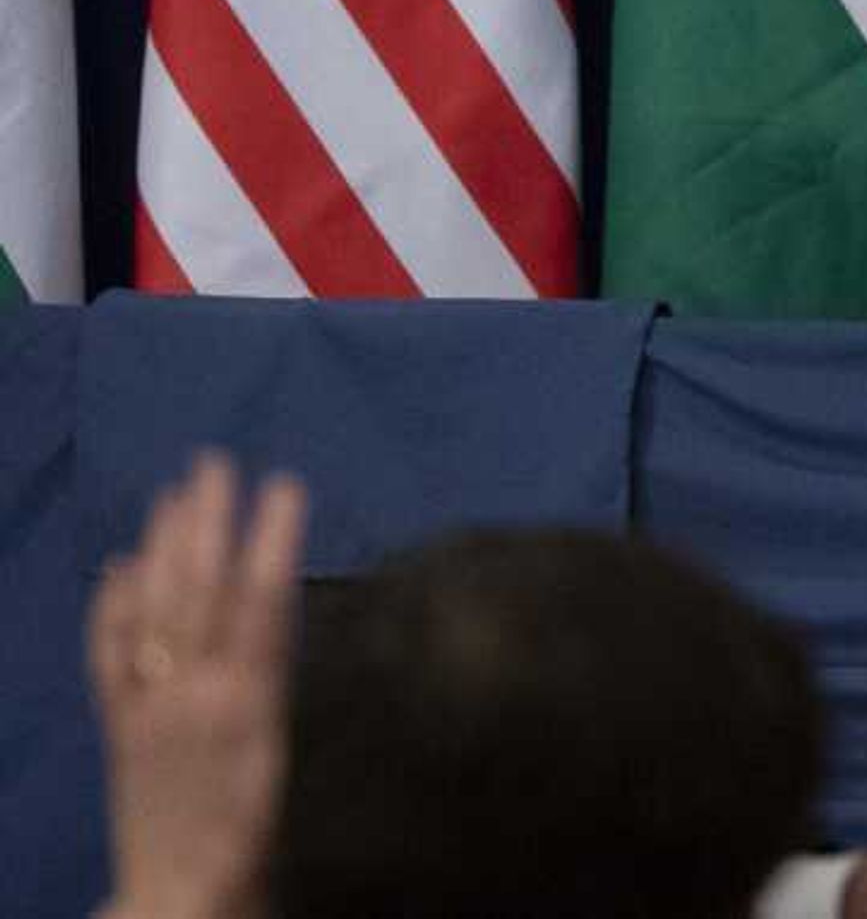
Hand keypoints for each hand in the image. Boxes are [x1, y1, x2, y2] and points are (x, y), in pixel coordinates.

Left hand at [88, 452, 304, 918]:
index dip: (271, 541)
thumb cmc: (259, 835)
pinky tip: (120, 568)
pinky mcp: (120, 726)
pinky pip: (109, 656)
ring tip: (173, 494)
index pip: (262, 602)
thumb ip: (275, 689)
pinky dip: (112, 607)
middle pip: (198, 593)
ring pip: (153, 612)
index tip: (285, 484)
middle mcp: (191, 694)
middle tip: (214, 462)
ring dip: (163, 549)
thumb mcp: (286, 760)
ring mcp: (148, 706)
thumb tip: (277, 614)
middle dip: (207, 524)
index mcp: (245, 703)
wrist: (183, 895)